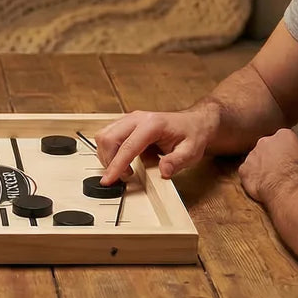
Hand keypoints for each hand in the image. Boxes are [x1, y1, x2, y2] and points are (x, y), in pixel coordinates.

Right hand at [94, 106, 219, 183]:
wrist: (193, 123)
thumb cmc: (192, 135)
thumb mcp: (191, 152)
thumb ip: (176, 161)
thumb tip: (164, 171)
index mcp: (152, 124)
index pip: (127, 146)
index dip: (116, 165)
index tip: (109, 180)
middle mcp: (137, 118)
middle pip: (109, 138)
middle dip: (109, 161)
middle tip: (121, 176)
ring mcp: (130, 119)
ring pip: (104, 135)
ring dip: (106, 155)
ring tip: (121, 169)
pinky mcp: (126, 123)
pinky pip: (107, 134)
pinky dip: (108, 150)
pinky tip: (120, 159)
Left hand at [239, 128, 297, 203]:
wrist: (288, 190)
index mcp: (284, 135)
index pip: (286, 139)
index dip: (291, 151)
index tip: (294, 160)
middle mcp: (265, 141)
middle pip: (268, 147)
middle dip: (273, 156)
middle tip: (281, 170)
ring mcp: (252, 155)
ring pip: (255, 159)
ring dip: (261, 167)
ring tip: (272, 180)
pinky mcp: (243, 170)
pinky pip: (247, 173)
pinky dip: (253, 178)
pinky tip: (261, 186)